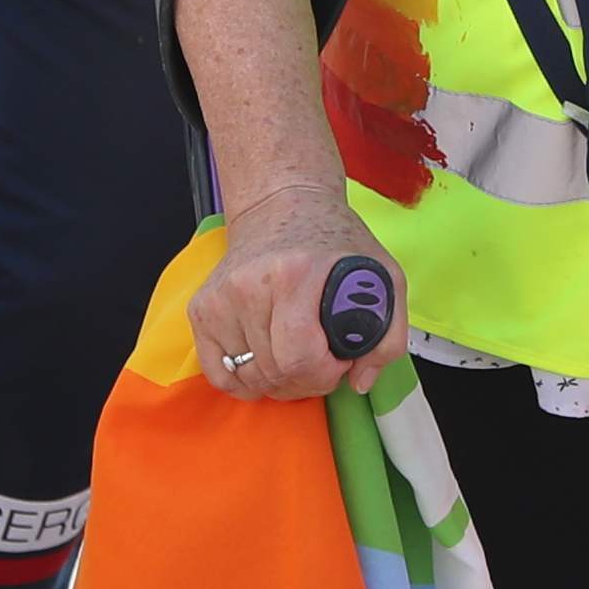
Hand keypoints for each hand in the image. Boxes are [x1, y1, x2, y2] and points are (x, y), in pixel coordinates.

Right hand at [193, 184, 404, 400]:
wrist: (281, 206)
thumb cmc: (333, 243)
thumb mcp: (382, 276)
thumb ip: (387, 337)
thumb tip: (361, 381)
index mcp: (294, 275)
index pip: (300, 357)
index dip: (326, 372)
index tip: (338, 358)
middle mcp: (249, 286)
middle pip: (274, 373)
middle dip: (306, 380)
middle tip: (321, 359)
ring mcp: (220, 299)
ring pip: (248, 378)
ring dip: (278, 381)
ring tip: (296, 354)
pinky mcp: (201, 309)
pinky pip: (218, 373)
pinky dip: (244, 380)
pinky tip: (266, 363)